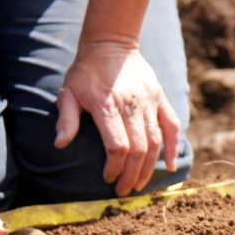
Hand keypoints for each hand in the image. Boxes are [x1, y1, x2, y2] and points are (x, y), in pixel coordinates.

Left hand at [54, 40, 180, 196]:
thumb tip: (60, 144)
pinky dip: (175, 147)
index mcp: (107, 106)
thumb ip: (66, 119)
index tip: (108, 178)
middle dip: (131, 175)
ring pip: (156, 142)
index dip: (114, 167)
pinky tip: (171, 165)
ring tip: (140, 184)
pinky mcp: (160, 98)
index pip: (117, 146)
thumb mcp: (68, 93)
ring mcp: (149, 101)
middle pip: (138, 149)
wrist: (111, 44)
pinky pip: (173, 125)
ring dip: (149, 167)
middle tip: (124, 190)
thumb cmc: (86, 73)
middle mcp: (131, 105)